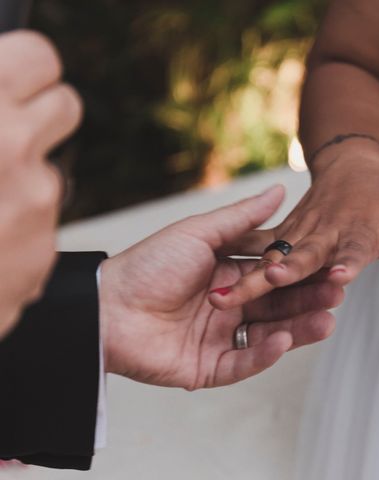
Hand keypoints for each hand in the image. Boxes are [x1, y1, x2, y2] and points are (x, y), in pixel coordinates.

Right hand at [0, 31, 82, 337]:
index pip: (39, 58)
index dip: (25, 68)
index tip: (12, 79)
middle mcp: (12, 149)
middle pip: (65, 107)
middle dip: (38, 115)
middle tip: (2, 131)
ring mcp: (33, 205)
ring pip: (50, 171)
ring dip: (20, 178)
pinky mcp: (41, 253)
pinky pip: (41, 223)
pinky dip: (16, 228)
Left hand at [99, 186, 343, 388]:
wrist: (106, 307)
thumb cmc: (149, 264)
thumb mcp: (199, 233)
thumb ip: (243, 218)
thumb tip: (281, 189)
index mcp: (231, 275)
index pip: (275, 274)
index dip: (302, 271)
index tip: (331, 264)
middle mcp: (232, 306)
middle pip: (279, 306)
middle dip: (308, 300)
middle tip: (337, 294)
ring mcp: (222, 337)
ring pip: (269, 335)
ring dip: (298, 329)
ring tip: (326, 320)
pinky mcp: (210, 367)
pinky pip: (243, 361)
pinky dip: (264, 353)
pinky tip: (284, 340)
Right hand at [208, 155, 378, 309]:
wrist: (351, 169)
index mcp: (358, 233)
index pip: (355, 252)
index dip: (350, 264)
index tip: (342, 277)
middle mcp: (326, 232)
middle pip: (306, 254)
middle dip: (287, 267)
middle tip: (267, 278)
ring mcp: (300, 231)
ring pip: (271, 254)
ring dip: (248, 273)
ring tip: (219, 294)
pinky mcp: (282, 231)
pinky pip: (257, 246)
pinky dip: (236, 260)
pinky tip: (206, 279)